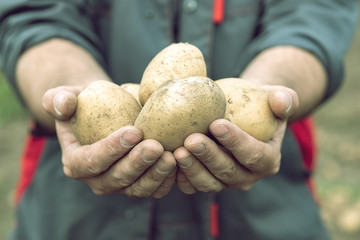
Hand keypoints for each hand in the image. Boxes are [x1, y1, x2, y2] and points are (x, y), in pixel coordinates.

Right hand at [42, 86, 176, 197]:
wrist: (107, 115)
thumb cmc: (86, 105)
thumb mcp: (66, 96)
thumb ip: (58, 99)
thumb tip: (64, 106)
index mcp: (76, 162)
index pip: (91, 161)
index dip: (111, 149)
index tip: (134, 131)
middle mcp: (97, 180)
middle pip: (116, 179)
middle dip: (136, 164)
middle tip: (156, 146)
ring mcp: (120, 185)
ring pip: (137, 189)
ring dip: (155, 175)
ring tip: (171, 156)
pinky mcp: (139, 185)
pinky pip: (154, 189)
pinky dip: (167, 180)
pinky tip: (179, 163)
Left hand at [174, 86, 298, 193]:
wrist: (239, 114)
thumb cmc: (258, 105)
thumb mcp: (277, 97)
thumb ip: (284, 99)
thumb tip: (279, 102)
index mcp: (267, 160)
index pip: (254, 154)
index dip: (236, 142)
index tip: (216, 124)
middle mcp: (247, 177)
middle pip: (228, 171)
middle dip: (209, 156)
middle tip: (191, 139)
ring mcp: (225, 183)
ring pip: (209, 183)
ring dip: (192, 169)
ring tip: (177, 151)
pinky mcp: (206, 182)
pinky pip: (192, 186)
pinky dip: (180, 176)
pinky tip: (169, 160)